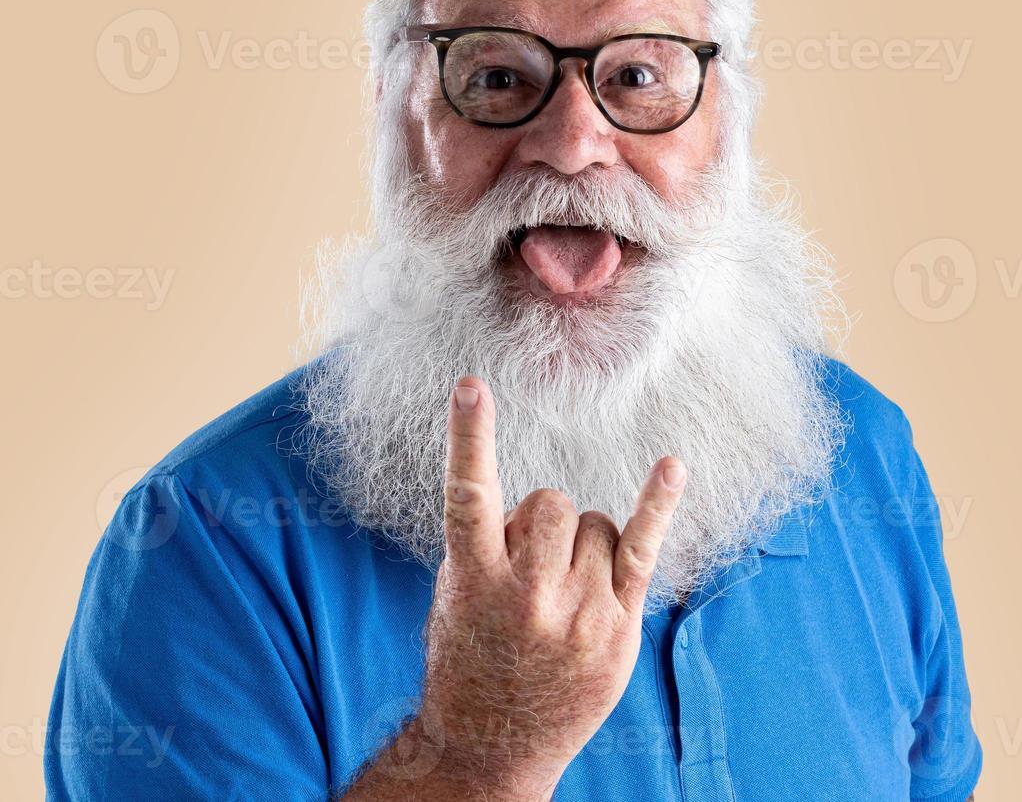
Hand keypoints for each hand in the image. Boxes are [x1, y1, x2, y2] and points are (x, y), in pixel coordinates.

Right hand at [412, 376, 686, 796]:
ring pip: (592, 523)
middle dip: (540, 520)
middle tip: (526, 568)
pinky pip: (642, 548)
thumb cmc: (468, 657)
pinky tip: (671, 467)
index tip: (470, 385)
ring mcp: (579, 612)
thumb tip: (540, 510)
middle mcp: (528, 594)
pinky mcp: (617, 626)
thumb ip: (490, 546)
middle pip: (551, 501)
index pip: (468, 496)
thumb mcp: (457, 597)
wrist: (491, 743)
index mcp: (473, 580)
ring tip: (555, 596)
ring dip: (576, 544)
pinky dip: (657, 504)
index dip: (468, 437)